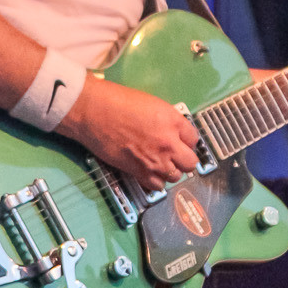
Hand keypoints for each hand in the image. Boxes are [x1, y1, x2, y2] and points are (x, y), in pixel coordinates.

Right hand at [60, 77, 201, 191]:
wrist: (93, 111)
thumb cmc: (116, 101)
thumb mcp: (151, 104)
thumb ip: (166, 120)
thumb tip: (171, 132)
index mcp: (173, 121)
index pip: (194, 139)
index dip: (186, 141)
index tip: (179, 141)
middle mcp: (168, 142)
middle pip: (191, 163)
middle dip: (184, 160)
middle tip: (174, 155)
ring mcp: (155, 160)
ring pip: (176, 177)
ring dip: (170, 171)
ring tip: (159, 164)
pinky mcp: (139, 171)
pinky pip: (157, 186)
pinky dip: (155, 182)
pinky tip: (149, 172)